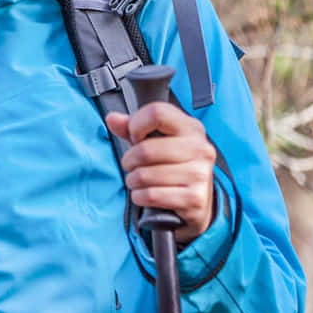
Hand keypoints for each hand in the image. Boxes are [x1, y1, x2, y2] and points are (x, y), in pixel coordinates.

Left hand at [104, 101, 216, 243]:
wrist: (197, 200)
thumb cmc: (172, 166)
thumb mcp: (155, 142)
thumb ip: (133, 128)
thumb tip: (112, 119)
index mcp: (192, 128)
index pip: (157, 113)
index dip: (136, 125)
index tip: (135, 137)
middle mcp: (200, 148)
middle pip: (145, 149)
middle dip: (129, 161)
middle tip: (132, 166)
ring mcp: (200, 174)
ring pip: (144, 175)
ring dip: (133, 181)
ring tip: (139, 181)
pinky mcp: (195, 198)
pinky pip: (150, 195)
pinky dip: (139, 197)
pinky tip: (146, 194)